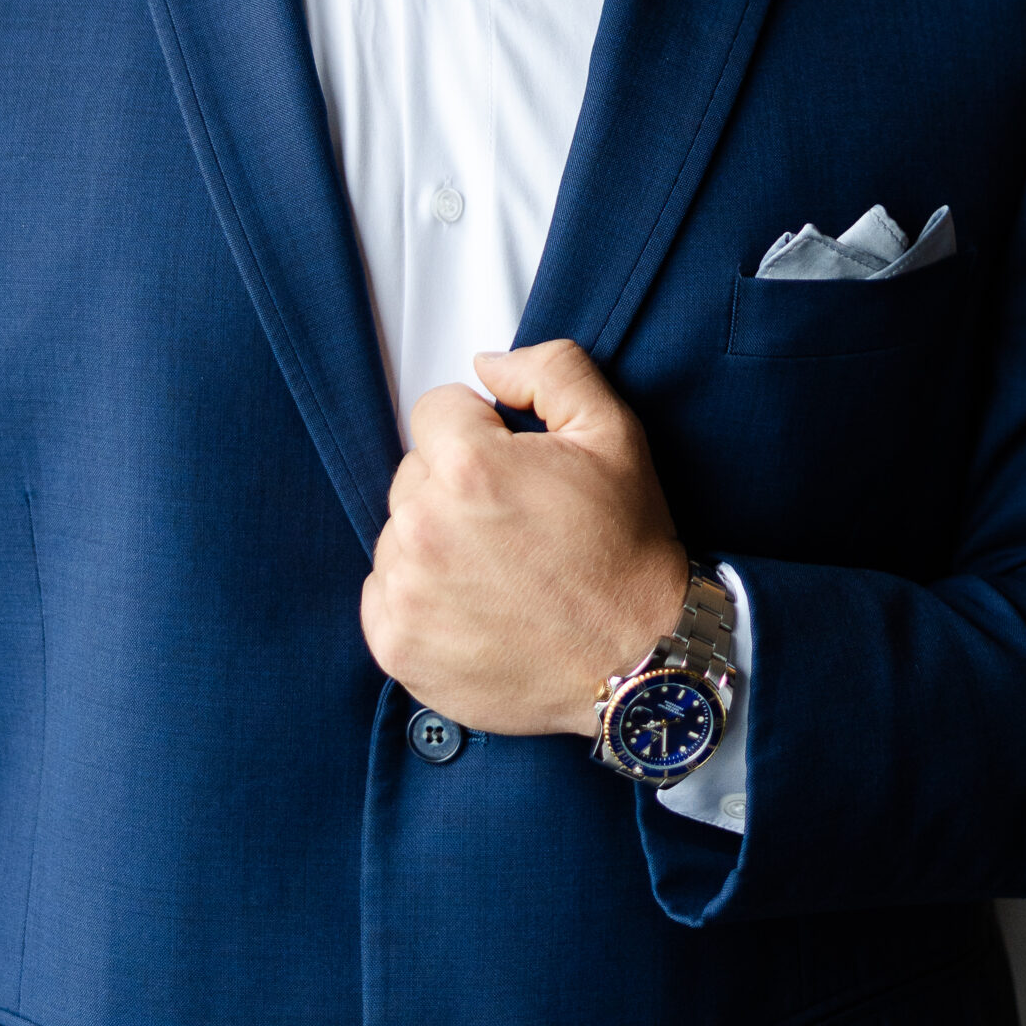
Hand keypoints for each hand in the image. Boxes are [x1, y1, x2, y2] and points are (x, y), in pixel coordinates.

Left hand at [359, 339, 687, 734]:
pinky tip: (475, 606)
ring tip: (500, 570)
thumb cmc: (627, 553)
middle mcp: (426, 529)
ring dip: (437, 541)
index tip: (513, 468)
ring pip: (400, 532)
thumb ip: (550, 370)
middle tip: (515, 523)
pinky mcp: (399, 646)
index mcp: (469, 468)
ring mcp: (407, 592)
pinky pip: (383, 593)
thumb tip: (487, 365)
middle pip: (415, 472)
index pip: (435, 410)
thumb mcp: (614, 433)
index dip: (481, 430)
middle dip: (457, 486)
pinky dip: (420, 597)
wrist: (642, 659)